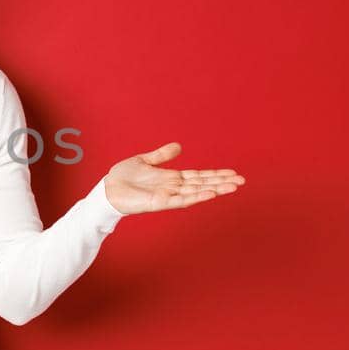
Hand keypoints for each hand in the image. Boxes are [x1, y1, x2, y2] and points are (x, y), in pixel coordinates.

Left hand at [103, 142, 244, 214]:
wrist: (107, 189)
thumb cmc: (123, 177)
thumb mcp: (145, 160)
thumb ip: (162, 156)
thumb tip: (179, 147)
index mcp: (171, 178)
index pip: (198, 176)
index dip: (215, 174)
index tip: (232, 173)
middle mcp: (173, 187)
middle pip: (202, 184)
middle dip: (221, 182)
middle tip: (242, 180)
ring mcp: (167, 196)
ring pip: (196, 192)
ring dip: (214, 189)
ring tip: (232, 187)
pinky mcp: (158, 203)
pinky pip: (180, 200)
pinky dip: (195, 197)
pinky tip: (209, 194)